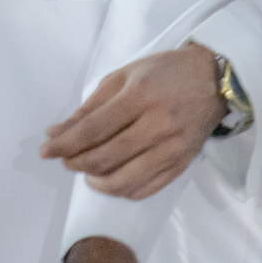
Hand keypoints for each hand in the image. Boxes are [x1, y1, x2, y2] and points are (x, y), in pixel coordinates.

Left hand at [40, 43, 224, 197]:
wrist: (215, 80)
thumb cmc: (165, 73)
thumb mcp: (124, 76)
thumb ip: (91, 106)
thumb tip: (58, 132)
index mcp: (140, 96)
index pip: (93, 129)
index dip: (65, 144)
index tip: (46, 151)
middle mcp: (158, 125)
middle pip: (105, 157)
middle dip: (76, 163)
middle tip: (65, 160)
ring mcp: (173, 148)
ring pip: (124, 181)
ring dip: (97, 182)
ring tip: (87, 173)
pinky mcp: (182, 164)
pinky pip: (146, 189)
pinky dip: (122, 190)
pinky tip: (112, 179)